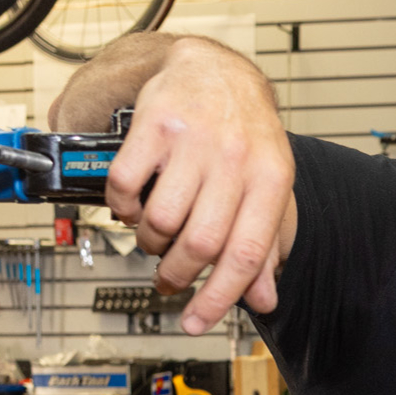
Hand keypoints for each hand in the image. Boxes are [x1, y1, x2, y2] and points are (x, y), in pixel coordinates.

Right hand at [104, 39, 296, 333]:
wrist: (217, 71)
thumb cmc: (246, 134)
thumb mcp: (269, 186)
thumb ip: (265, 243)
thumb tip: (262, 299)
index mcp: (271, 180)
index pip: (246, 253)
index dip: (219, 297)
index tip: (195, 323)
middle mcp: (235, 159)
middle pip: (201, 243)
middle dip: (179, 274)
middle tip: (170, 279)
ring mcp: (194, 139)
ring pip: (162, 219)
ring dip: (150, 241)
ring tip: (155, 237)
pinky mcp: (155, 123)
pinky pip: (126, 184)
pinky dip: (124, 206)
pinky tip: (134, 205)